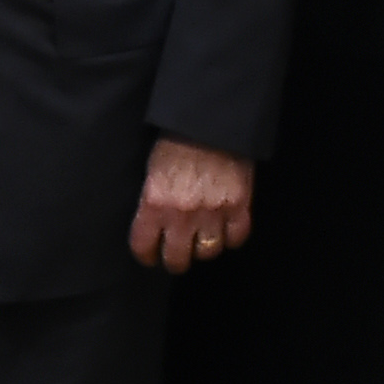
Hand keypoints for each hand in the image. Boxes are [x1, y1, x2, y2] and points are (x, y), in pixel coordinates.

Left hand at [128, 138, 256, 271]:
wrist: (210, 123)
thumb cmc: (176, 142)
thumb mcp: (152, 172)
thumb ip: (152, 203)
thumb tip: (153, 226)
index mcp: (155, 204)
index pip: (144, 247)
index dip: (146, 256)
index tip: (150, 256)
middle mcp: (182, 215)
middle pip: (177, 259)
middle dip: (175, 261)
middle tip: (177, 256)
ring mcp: (213, 213)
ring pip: (208, 252)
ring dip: (204, 249)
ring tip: (202, 241)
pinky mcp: (239, 206)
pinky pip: (236, 238)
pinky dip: (231, 237)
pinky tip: (225, 230)